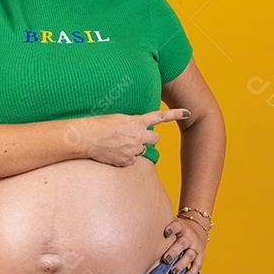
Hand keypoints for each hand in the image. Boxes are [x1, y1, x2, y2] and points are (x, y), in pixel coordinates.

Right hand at [71, 109, 189, 166]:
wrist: (86, 138)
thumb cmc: (99, 124)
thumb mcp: (119, 119)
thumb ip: (132, 124)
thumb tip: (138, 131)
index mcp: (136, 122)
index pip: (160, 117)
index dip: (175, 114)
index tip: (187, 112)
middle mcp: (138, 136)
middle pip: (155, 139)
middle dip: (150, 139)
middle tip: (137, 137)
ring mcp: (133, 150)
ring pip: (142, 151)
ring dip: (135, 148)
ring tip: (118, 144)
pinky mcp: (126, 161)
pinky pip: (131, 160)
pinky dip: (125, 157)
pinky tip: (113, 152)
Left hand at [161, 215, 207, 273]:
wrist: (199, 228)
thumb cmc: (178, 229)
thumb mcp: (172, 224)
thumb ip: (160, 227)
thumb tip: (139, 232)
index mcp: (181, 227)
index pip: (177, 225)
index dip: (172, 228)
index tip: (166, 232)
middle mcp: (189, 237)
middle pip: (182, 244)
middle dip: (174, 252)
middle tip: (165, 259)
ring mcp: (196, 246)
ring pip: (190, 256)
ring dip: (181, 265)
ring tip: (172, 272)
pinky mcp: (200, 256)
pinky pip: (197, 266)